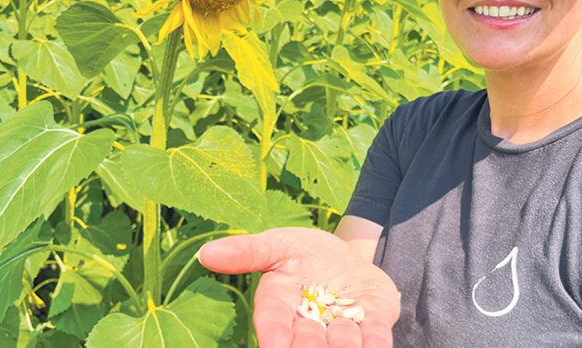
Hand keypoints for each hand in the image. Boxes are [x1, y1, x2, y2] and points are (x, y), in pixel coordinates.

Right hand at [198, 227, 399, 347]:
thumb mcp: (277, 244)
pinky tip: (374, 346)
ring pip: (342, 345)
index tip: (274, 344)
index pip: (271, 326)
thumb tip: (206, 254)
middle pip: (306, 343)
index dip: (272, 337)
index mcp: (280, 307)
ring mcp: (343, 327)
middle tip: (311, 341)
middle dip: (308, 345)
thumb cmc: (304, 254)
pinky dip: (375, 345)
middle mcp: (309, 325)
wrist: (347, 257)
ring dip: (343, 346)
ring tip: (342, 341)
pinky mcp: (375, 322)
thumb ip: (248, 252)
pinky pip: (376, 339)